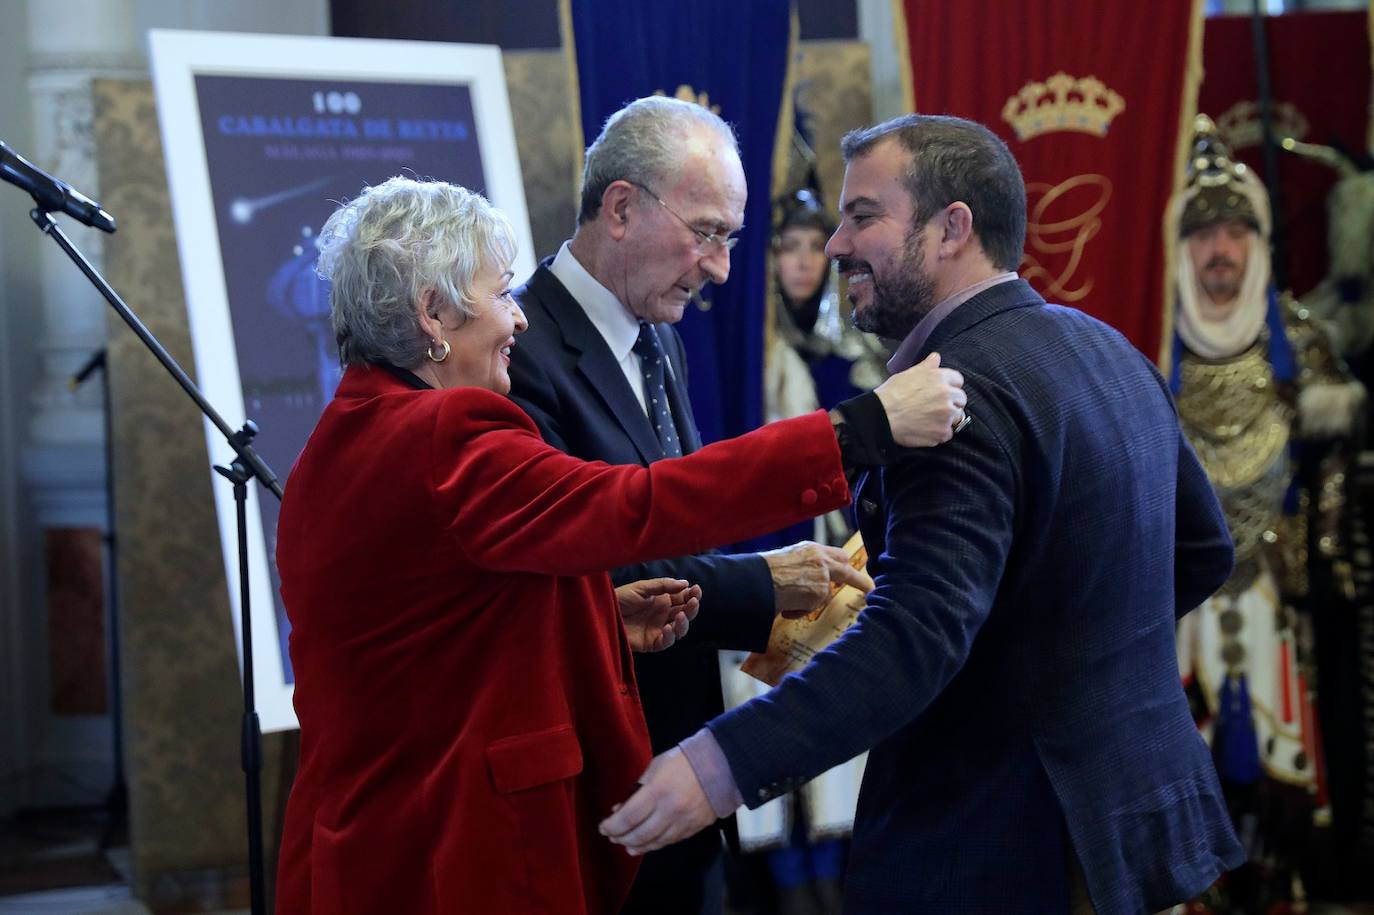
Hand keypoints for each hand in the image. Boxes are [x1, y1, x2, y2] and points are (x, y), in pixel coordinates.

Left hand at [599, 748, 718, 855]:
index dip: (612, 826)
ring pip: (655, 842)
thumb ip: (638, 789)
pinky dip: (655, 844)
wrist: (721, 764)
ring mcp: (683, 822)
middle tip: (612, 837)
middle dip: (621, 838)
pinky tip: (646, 845)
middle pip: (639, 834)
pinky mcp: (694, 828)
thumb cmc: (683, 760)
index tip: (603, 828)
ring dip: (637, 845)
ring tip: (626, 845)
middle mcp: (669, 810)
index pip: (628, 817)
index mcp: (657, 791)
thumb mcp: (655, 767)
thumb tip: (621, 809)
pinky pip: (670, 841)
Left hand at [616, 578, 701, 651]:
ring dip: (684, 623)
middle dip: (691, 608)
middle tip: (693, 601)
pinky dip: (670, 637)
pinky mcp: (651, 643)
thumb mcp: (642, 588)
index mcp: (662, 600)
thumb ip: (663, 586)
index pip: (683, 598)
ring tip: (681, 615)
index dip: (692, 595)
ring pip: (679, 629)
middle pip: (685, 614)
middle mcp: (663, 615)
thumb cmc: (620, 598)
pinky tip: (668, 628)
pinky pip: (665, 642)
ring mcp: (658, 629)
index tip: (696, 589)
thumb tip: (685, 583)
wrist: (602, 613)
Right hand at [761, 541, 874, 616]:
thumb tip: (805, 581)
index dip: (842, 565)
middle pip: (846, 569)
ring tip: (786, 601)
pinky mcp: (820, 591)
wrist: (756, 579)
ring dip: (807, 603)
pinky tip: (785, 606)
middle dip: (859, 580)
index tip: (850, 570)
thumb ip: (802, 567)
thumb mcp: (785, 561)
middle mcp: (820, 559)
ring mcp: (823, 575)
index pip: (835, 554)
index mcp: (811, 549)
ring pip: (823, 595)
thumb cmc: (762, 571)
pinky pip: (811, 608)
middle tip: (869, 589)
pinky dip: (798, 611)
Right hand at [875, 352, 966, 446]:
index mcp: (940, 377)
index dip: (949, 386)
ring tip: (929, 419)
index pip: (958, 380)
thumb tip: (936, 358)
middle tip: (934, 407)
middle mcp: (947, 395)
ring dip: (947, 418)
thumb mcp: (908, 373)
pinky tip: (926, 429)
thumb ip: (927, 366)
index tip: (941, 391)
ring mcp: (946, 415)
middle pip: (961, 399)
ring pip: (956, 417)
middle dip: (951, 402)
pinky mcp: (942, 432)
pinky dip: (939, 433)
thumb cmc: (892, 393)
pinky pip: (948, 434)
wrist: (882, 416)